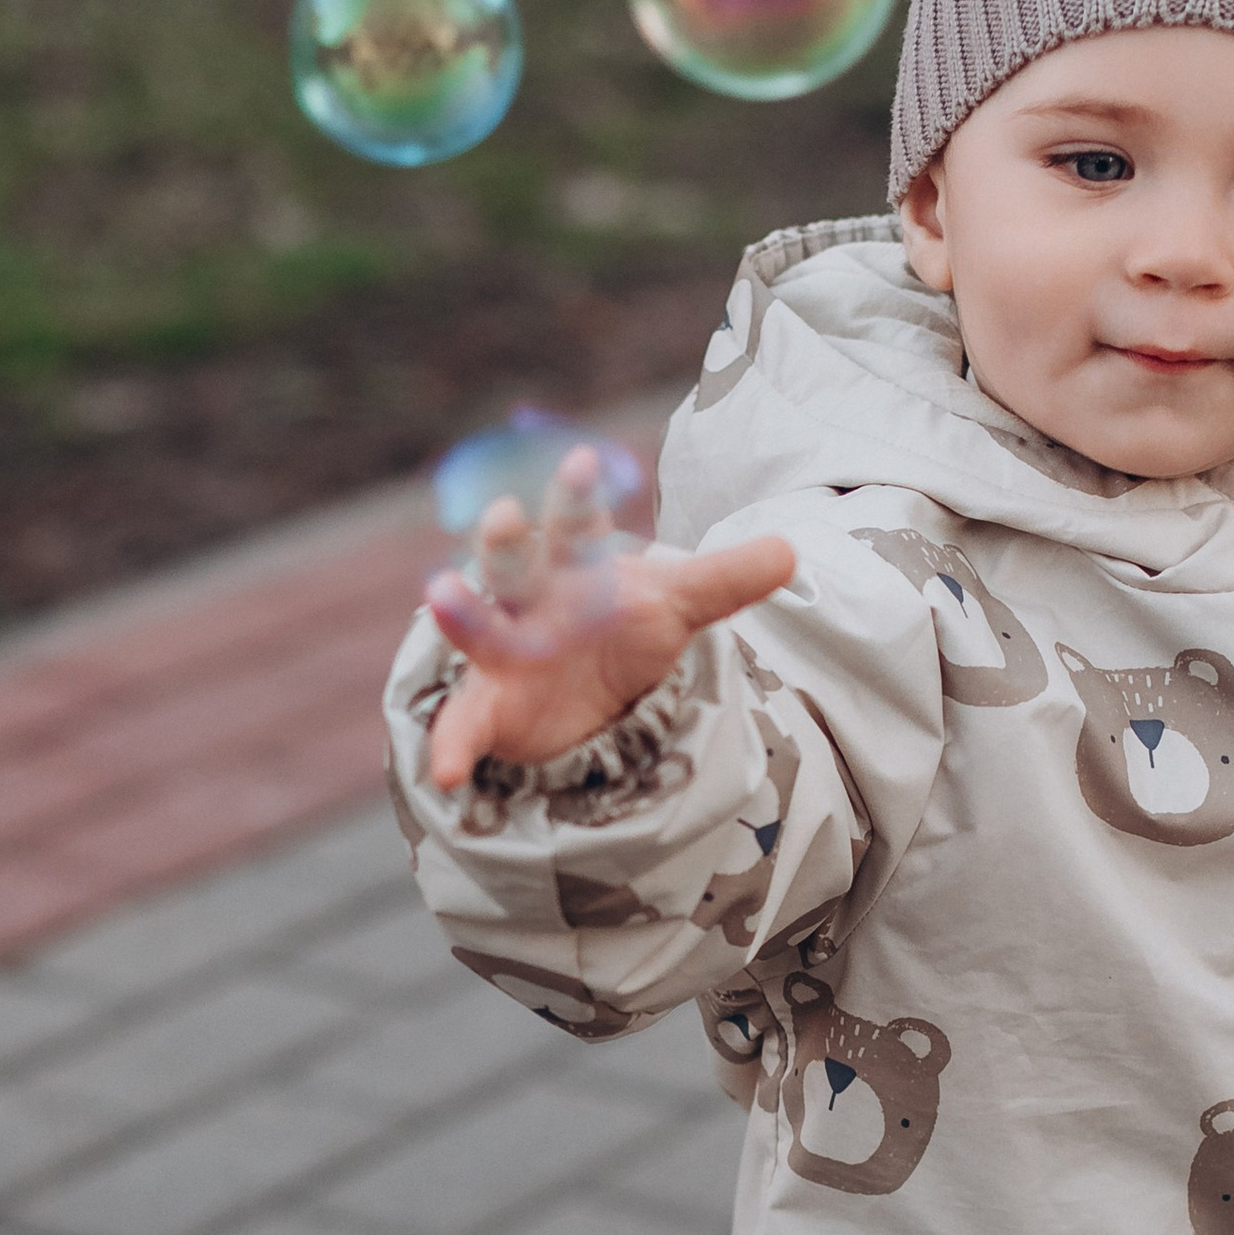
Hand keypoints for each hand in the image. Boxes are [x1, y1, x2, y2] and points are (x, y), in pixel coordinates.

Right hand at [424, 449, 793, 790]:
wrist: (581, 693)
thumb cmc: (620, 628)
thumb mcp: (679, 606)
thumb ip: (726, 579)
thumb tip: (793, 549)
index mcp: (573, 565)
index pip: (577, 523)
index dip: (577, 495)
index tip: (582, 461)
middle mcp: (528, 599)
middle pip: (513, 561)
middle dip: (506, 539)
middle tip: (501, 512)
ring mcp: (501, 653)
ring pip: (476, 629)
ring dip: (461, 615)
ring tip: (440, 598)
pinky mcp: (487, 709)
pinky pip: (462, 726)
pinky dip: (452, 747)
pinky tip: (444, 773)